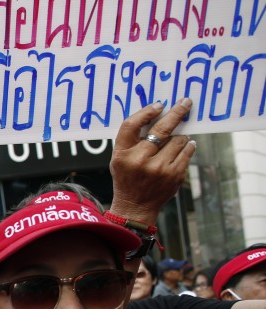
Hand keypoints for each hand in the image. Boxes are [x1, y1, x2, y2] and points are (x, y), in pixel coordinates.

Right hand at [109, 98, 196, 224]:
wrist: (136, 206)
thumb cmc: (128, 177)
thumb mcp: (120, 159)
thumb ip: (133, 140)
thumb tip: (158, 114)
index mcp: (122, 155)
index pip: (131, 125)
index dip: (146, 112)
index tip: (159, 105)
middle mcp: (140, 161)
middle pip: (161, 129)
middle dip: (176, 113)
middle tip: (185, 103)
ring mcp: (159, 169)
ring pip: (178, 139)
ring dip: (179, 137)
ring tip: (173, 143)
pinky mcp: (175, 175)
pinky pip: (187, 150)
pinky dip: (187, 146)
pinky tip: (183, 147)